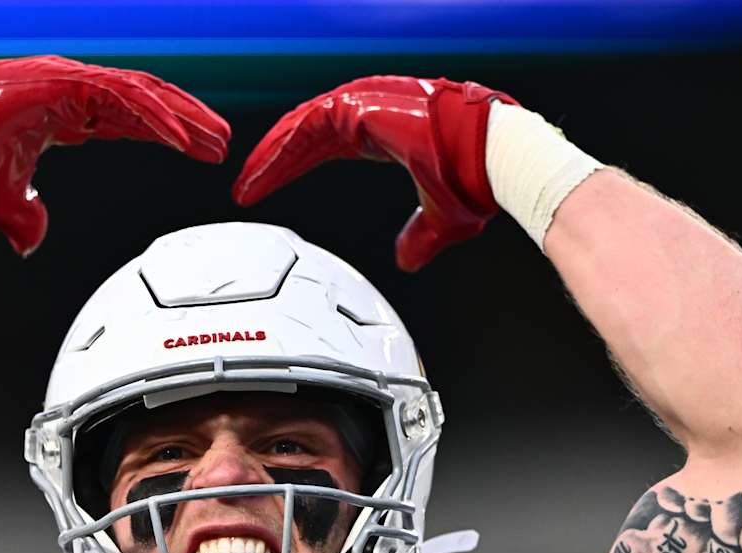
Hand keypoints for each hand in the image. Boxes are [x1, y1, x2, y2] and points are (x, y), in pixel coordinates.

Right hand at [0, 56, 229, 255]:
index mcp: (62, 112)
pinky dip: (155, 118)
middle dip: (187, 121)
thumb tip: (32, 243)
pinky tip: (183, 137)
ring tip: (215, 137)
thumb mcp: (6, 204)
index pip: (127, 118)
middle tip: (220, 140)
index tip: (196, 148)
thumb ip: (26, 222)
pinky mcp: (63, 83)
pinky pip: (121, 100)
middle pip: (144, 102)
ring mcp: (68, 81)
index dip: (164, 132)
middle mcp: (70, 90)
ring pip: (141, 95)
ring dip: (183, 118)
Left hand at [233, 76, 513, 270]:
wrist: (495, 157)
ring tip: (246, 184)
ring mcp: (367, 102)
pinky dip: (280, 151)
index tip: (272, 186)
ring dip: (271, 156)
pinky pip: (306, 127)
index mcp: (390, 130)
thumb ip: (418, 236)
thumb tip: (406, 260)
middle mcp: (375, 110)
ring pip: (302, 126)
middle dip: (276, 160)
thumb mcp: (441, 218)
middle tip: (248, 186)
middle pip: (309, 132)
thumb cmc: (478, 179)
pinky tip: (260, 173)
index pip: (329, 143)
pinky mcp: (361, 107)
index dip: (298, 163)